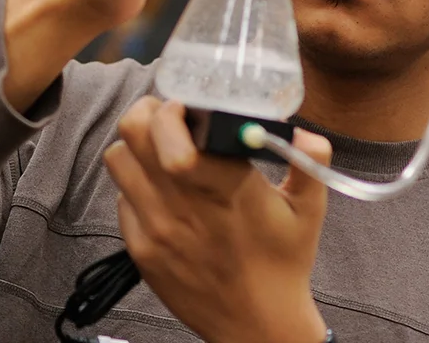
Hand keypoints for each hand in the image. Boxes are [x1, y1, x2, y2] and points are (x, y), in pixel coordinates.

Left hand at [104, 97, 332, 342]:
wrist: (257, 324)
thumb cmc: (284, 264)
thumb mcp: (309, 210)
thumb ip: (311, 161)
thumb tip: (305, 131)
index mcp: (225, 183)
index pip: (170, 125)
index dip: (173, 106)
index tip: (189, 109)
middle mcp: (183, 202)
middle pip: (133, 129)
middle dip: (148, 113)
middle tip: (167, 120)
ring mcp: (156, 227)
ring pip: (117, 159)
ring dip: (136, 148)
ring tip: (158, 153)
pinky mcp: (141, 250)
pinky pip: (121, 200)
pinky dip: (136, 189)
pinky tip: (162, 196)